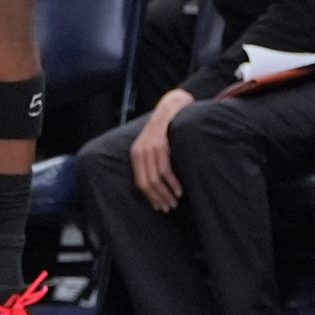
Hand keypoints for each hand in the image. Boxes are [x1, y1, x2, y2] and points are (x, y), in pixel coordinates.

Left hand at [129, 88, 192, 210]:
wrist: (171, 106)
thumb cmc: (166, 128)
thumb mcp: (153, 145)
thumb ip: (152, 161)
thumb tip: (159, 186)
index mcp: (136, 154)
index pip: (139, 183)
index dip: (150, 198)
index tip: (159, 207)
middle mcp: (139, 152)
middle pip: (146, 184)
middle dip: (158, 199)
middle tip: (169, 208)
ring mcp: (149, 148)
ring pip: (155, 180)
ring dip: (166, 194)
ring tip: (174, 202)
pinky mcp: (160, 144)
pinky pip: (165, 170)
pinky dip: (172, 184)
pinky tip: (179, 191)